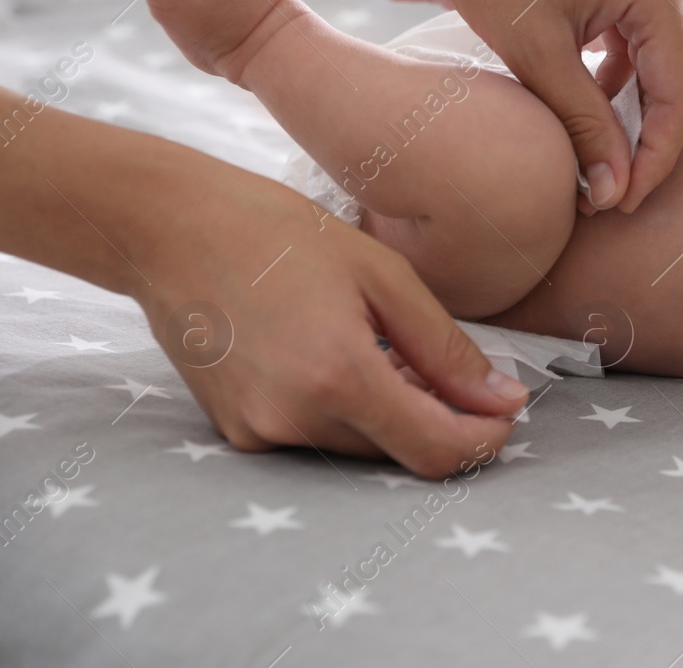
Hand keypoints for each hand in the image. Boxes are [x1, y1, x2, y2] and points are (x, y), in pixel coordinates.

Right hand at [135, 157, 529, 478]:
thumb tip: (506, 402)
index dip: (482, 443)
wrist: (172, 231)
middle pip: (399, 453)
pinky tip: (340, 356)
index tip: (508, 416)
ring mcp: (258, 432)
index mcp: (338, 377)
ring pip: (360, 449)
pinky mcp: (237, 432)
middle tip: (447, 366)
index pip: (435, 451)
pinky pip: (317, 439)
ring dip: (393, 416)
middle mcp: (293, 419)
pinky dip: (347, 411)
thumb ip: (448, 351)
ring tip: (385, 347)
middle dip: (440, 421)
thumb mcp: (384, 277)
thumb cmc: (282, 235)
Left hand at [408, 0, 682, 215]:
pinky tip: (578, 107)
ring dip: (626, 112)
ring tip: (592, 161)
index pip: (680, 95)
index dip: (655, 158)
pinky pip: (633, 36)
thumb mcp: (535, 54)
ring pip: (654, 61)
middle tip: (608, 195)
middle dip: (643, 140)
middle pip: (676, 79)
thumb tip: (614, 193)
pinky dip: (611, 77)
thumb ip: (583, 126)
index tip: (622, 204)